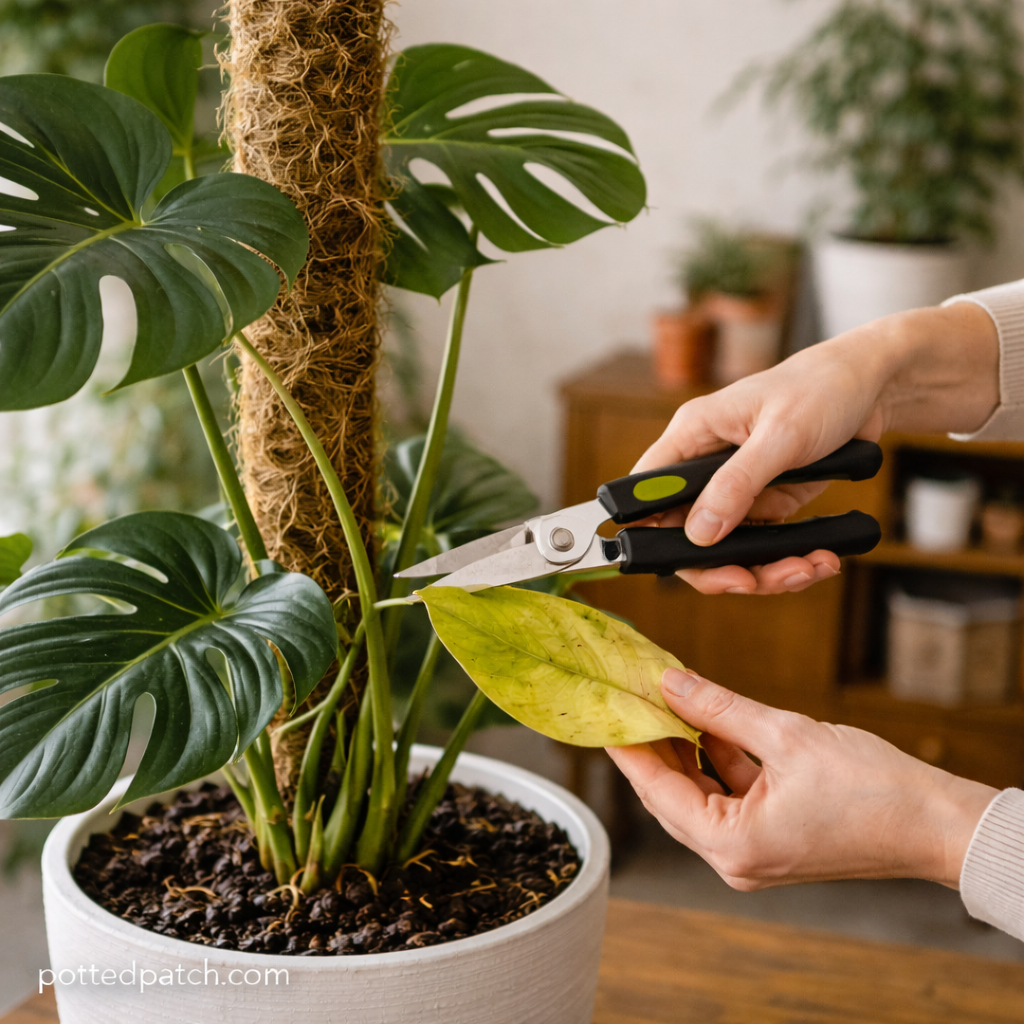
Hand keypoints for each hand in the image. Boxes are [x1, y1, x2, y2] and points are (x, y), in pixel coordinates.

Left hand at [606, 667, 995, 888]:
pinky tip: (706, 721)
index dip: (628, 747)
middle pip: (673, 795)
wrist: (936, 823)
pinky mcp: (771, 838)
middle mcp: (735, 859)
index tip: (605, 714)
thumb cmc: (875, 791)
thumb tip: (672, 683)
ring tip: (665, 702)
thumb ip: (719, 707)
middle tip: (633, 699)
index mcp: (732, 845)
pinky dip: (716, 760)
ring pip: (699, 793)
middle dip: (654, 744)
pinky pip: (728, 796)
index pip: (657, 790)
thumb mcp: (785, 735)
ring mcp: (753, 852)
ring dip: (684, 749)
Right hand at [632, 302, 998, 594]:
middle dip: (720, 566)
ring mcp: (736, 488)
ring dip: (764, 571)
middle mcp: (706, 466)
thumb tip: (699, 533)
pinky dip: (788, 561)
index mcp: (692, 436)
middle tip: (751, 580)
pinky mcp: (766, 502)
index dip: (653, 532)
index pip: (648, 492)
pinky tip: (819, 560)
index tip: (688, 561)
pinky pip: (763, 545)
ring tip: (807, 569)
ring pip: (727, 549)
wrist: (871, 386)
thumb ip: (738, 484)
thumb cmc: (821, 388)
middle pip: (686, 535)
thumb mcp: (780, 435)